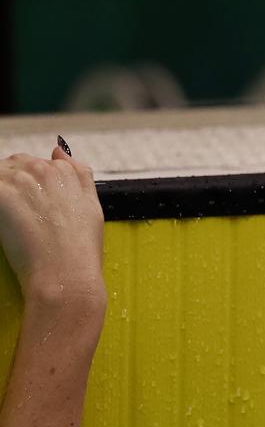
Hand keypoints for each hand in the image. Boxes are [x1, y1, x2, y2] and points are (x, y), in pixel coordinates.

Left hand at [0, 143, 103, 304]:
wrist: (66, 275)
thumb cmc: (80, 250)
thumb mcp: (93, 207)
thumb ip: (80, 174)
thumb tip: (58, 150)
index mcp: (66, 172)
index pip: (35, 165)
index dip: (30, 186)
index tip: (31, 207)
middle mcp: (43, 170)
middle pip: (13, 166)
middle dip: (12, 186)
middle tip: (22, 216)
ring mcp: (19, 181)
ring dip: (4, 195)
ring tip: (15, 221)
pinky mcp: (0, 194)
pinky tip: (5, 221)